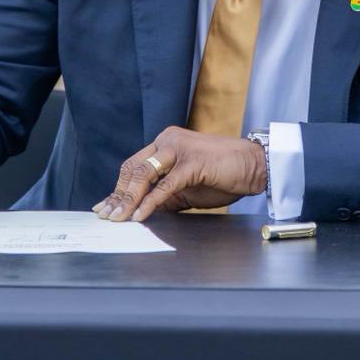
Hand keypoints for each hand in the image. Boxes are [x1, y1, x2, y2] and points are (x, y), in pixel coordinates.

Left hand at [93, 126, 266, 221]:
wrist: (255, 166)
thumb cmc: (223, 175)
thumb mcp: (186, 188)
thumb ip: (164, 195)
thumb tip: (139, 212)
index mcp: (165, 143)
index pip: (133, 166)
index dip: (117, 188)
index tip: (105, 207)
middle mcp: (168, 140)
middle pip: (133, 169)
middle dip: (118, 195)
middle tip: (106, 216)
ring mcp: (180, 149)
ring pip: (144, 174)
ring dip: (128, 199)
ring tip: (119, 218)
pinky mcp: (192, 162)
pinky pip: (165, 184)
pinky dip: (150, 201)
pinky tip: (140, 215)